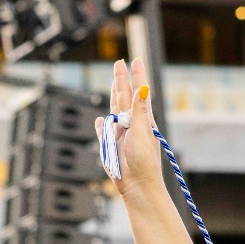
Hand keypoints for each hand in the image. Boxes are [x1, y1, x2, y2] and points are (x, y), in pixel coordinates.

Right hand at [94, 57, 164, 202]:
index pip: (139, 91)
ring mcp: (121, 133)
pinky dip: (101, 124)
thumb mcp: (142, 131)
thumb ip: (139, 110)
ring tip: (115, 81)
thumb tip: (143, 88)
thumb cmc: (143, 160)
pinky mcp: (110, 145)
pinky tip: (101, 119)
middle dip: (122, 79)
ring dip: (114, 94)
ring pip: (115, 108)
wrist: (137, 184)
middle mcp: (132, 124)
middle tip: (120, 62)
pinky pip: (103, 131)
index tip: (137, 59)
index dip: (137, 76)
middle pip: (124, 95)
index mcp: (143, 119)